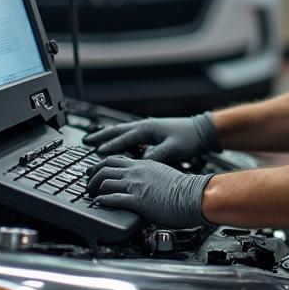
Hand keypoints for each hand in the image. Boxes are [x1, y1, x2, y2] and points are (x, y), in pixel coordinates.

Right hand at [81, 113, 219, 163]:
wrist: (202, 130)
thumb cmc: (189, 138)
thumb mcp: (172, 149)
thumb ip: (156, 156)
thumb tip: (140, 164)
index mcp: (147, 129)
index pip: (124, 139)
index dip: (110, 147)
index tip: (97, 153)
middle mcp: (145, 126)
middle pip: (117, 131)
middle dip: (101, 136)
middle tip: (86, 141)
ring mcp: (148, 128)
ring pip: (122, 131)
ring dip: (108, 136)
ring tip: (95, 140)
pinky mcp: (152, 132)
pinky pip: (130, 135)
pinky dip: (119, 138)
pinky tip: (117, 145)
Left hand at [85, 156, 210, 227]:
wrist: (194, 195)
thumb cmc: (184, 189)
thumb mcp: (164, 175)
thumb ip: (151, 176)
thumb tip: (145, 182)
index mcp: (144, 164)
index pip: (116, 160)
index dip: (101, 164)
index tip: (95, 170)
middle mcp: (137, 172)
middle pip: (105, 167)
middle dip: (93, 175)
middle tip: (88, 182)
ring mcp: (136, 185)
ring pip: (105, 181)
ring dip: (94, 188)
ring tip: (91, 193)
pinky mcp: (138, 200)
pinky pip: (113, 198)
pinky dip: (102, 200)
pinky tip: (98, 203)